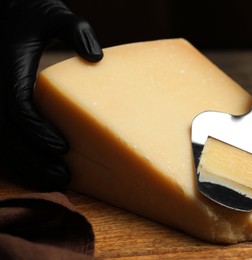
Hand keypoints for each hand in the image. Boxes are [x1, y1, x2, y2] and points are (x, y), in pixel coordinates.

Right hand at [0, 0, 102, 189]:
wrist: (11, 13)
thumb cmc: (35, 15)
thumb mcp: (57, 15)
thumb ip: (76, 30)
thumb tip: (96, 56)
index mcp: (11, 68)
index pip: (18, 106)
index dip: (37, 131)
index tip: (62, 148)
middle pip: (10, 132)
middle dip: (35, 158)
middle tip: (63, 177)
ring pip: (4, 140)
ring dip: (27, 164)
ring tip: (55, 181)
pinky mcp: (1, 103)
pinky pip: (4, 136)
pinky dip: (19, 157)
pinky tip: (38, 171)